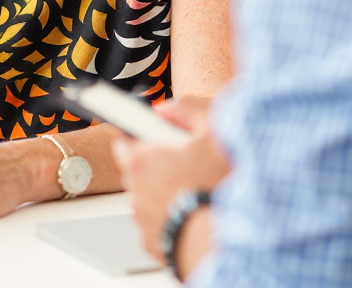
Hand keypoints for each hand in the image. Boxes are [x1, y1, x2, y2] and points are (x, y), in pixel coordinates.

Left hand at [111, 96, 229, 264]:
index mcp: (142, 160)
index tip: (151, 135)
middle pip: (137, 169)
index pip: (123, 139)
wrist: (229, 240)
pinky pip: (157, 223)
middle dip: (156, 164)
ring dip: (165, 192)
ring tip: (195, 190)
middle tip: (185, 164)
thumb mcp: (213, 129)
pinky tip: (194, 213)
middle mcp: (135, 190)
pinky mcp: (152, 243)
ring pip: (147, 197)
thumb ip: (184, 108)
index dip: (139, 135)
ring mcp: (142, 219)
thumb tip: (164, 109)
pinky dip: (171, 217)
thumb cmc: (221, 187)